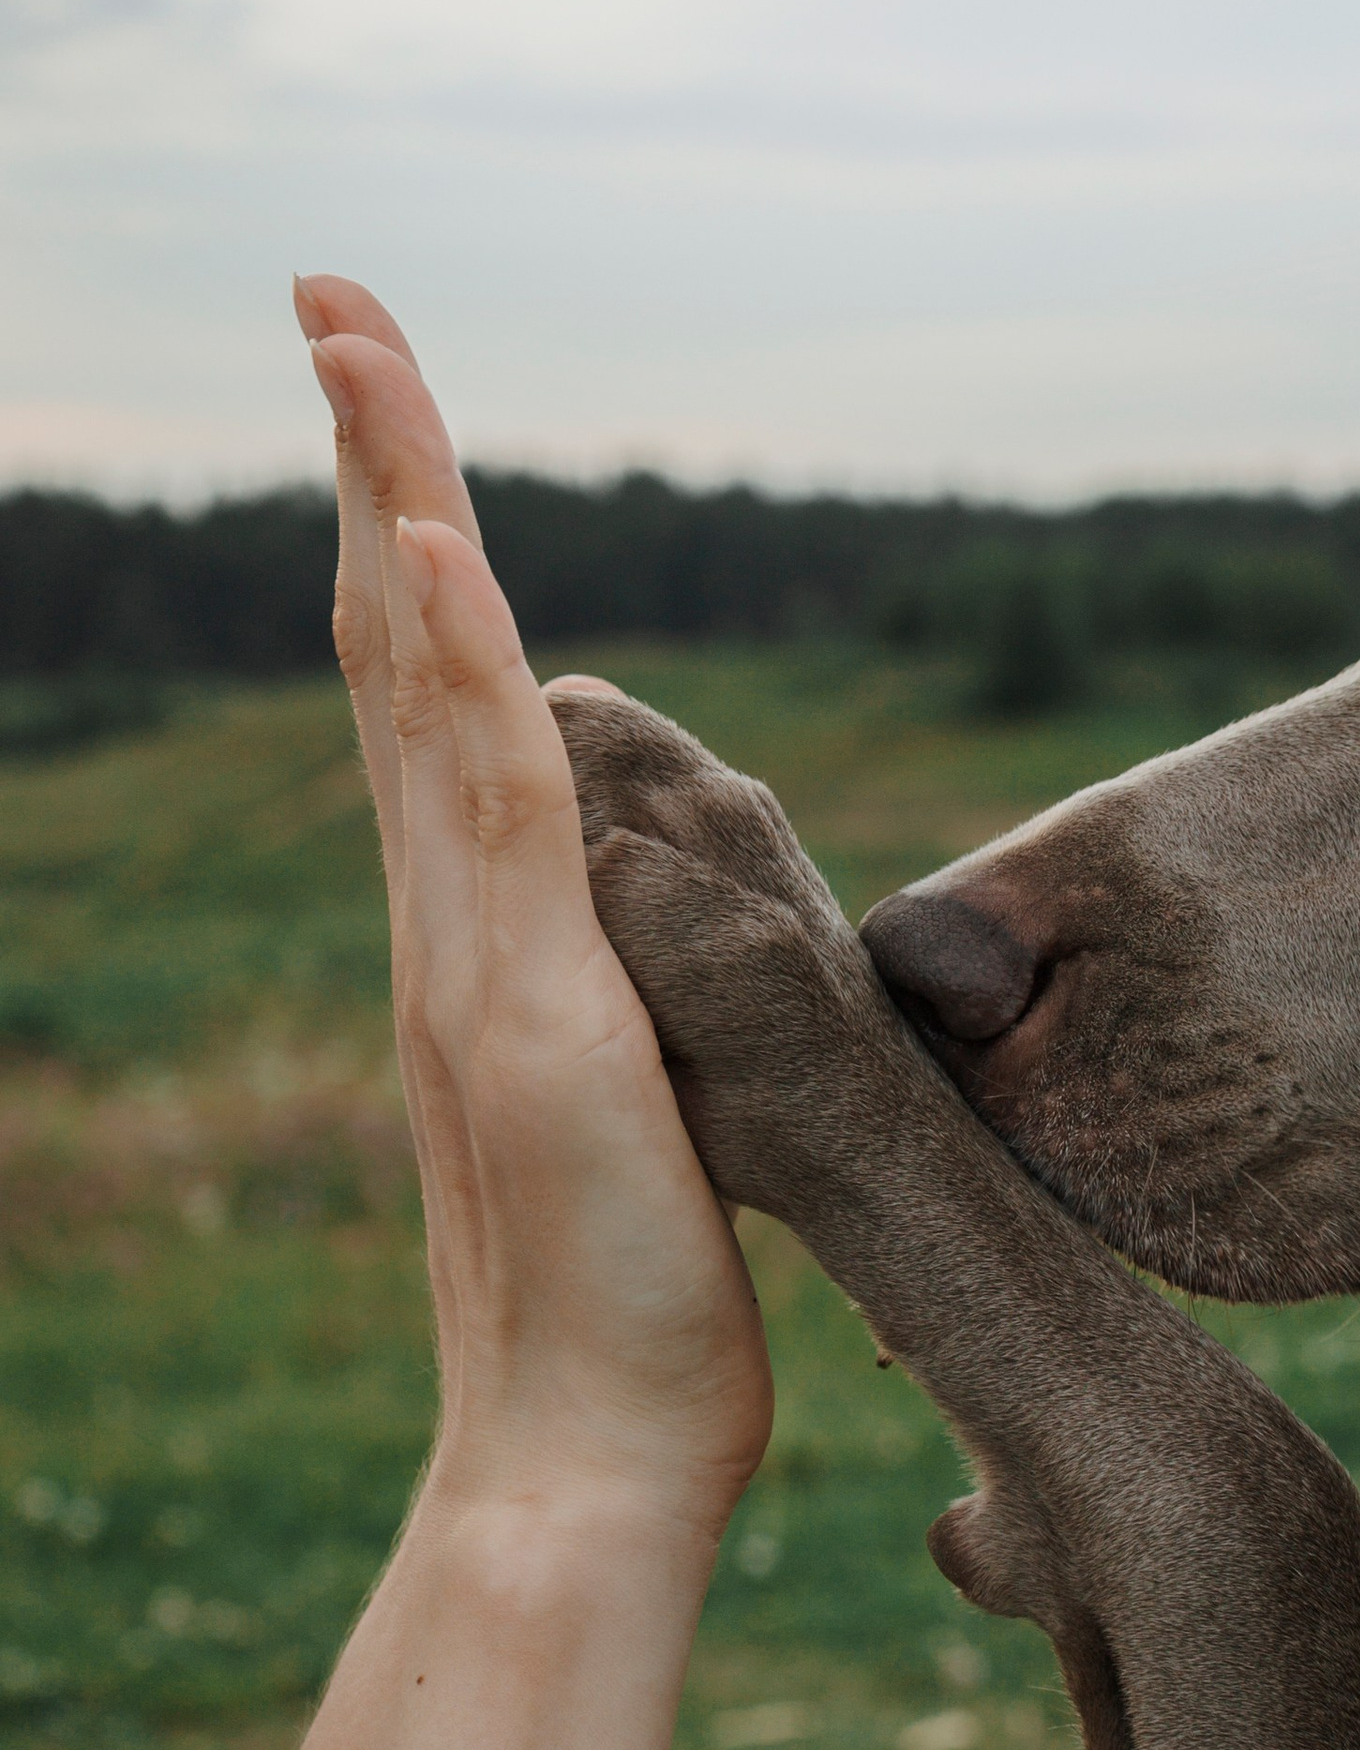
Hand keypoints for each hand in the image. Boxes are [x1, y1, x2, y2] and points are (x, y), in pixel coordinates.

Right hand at [296, 277, 772, 1542]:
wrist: (588, 1450)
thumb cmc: (631, 1291)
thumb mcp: (642, 1082)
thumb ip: (624, 982)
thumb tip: (641, 912)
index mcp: (483, 921)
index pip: (433, 684)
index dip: (408, 531)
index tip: (385, 398)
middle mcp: (452, 916)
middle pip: (395, 641)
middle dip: (372, 460)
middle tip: (326, 299)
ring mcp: (479, 955)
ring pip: (420, 687)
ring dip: (393, 504)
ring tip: (357, 352)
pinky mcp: (531, 1011)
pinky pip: (494, 808)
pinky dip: (458, 669)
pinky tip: (445, 550)